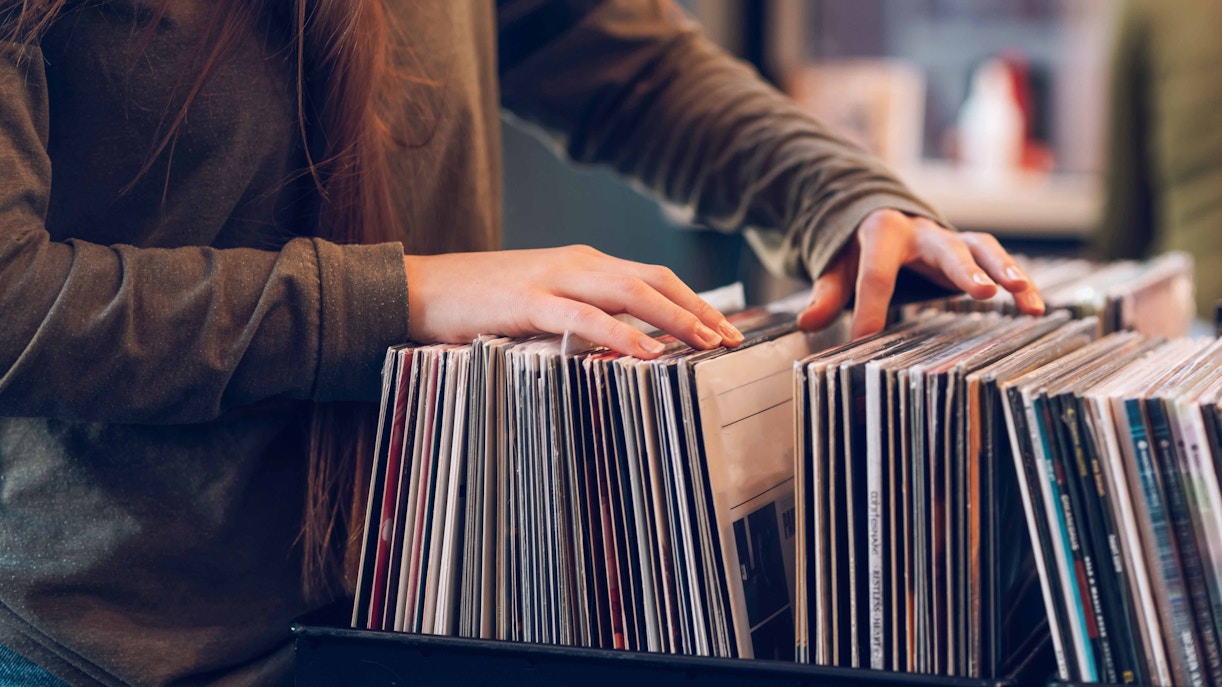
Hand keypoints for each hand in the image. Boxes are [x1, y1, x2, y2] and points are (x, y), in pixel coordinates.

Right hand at [403, 246, 743, 358]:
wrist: (418, 289)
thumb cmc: (478, 302)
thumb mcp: (540, 303)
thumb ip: (580, 314)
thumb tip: (624, 344)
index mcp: (583, 263)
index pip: (653, 277)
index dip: (693, 301)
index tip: (724, 329)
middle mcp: (576, 263)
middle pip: (654, 280)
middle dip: (699, 310)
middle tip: (732, 340)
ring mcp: (553, 278)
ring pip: (630, 292)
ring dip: (674, 317)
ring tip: (708, 343)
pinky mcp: (528, 301)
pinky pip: (584, 316)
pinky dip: (621, 333)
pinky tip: (648, 351)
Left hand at [797, 209, 1044, 337]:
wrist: (882, 219)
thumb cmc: (859, 250)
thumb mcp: (837, 267)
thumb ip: (827, 293)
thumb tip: (806, 322)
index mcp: (883, 232)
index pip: (877, 274)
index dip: (870, 308)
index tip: (863, 340)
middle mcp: (924, 231)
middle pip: (946, 249)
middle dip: (963, 269)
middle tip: (980, 291)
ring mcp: (952, 239)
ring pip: (983, 250)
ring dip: (1004, 270)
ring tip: (1022, 293)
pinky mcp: (972, 251)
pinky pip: (1000, 263)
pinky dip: (1020, 283)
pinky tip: (1037, 307)